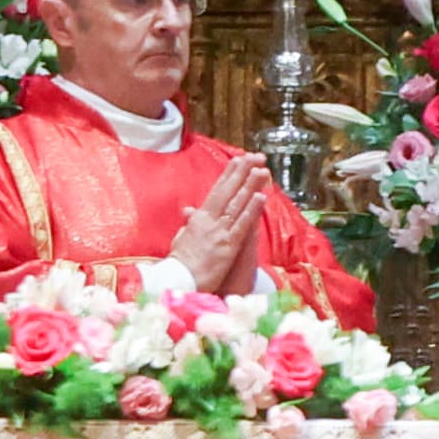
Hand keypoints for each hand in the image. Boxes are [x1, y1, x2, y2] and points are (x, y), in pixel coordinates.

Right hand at [162, 159, 265, 293]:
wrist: (177, 283)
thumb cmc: (179, 265)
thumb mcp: (181, 239)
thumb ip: (189, 224)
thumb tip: (189, 211)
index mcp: (198, 219)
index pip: (217, 191)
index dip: (230, 174)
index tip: (240, 159)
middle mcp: (209, 221)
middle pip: (229, 192)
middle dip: (243, 172)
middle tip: (256, 156)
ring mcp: (219, 232)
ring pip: (237, 204)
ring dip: (250, 185)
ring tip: (262, 169)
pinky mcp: (228, 246)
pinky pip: (242, 225)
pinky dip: (251, 210)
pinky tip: (261, 197)